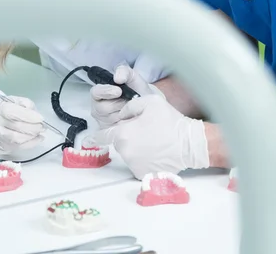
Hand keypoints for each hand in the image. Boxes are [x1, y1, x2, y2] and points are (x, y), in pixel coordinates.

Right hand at [0, 96, 45, 154]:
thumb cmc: (8, 110)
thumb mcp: (17, 101)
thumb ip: (26, 104)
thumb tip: (35, 114)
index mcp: (2, 109)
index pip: (15, 113)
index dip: (30, 117)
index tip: (41, 118)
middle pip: (19, 127)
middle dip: (34, 127)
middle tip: (42, 126)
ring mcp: (1, 136)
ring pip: (19, 138)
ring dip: (33, 135)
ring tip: (39, 131)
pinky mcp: (5, 146)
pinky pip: (20, 146)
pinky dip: (32, 143)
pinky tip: (38, 138)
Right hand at [90, 64, 162, 127]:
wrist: (149, 106)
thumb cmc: (138, 91)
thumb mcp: (133, 77)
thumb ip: (124, 71)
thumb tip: (117, 78)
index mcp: (101, 92)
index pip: (96, 92)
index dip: (106, 91)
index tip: (119, 91)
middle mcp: (99, 106)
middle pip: (102, 108)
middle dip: (118, 104)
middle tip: (129, 102)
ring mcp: (104, 120)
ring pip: (110, 119)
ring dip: (123, 114)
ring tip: (132, 110)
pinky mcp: (109, 132)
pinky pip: (114, 130)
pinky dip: (126, 123)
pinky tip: (131, 119)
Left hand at [92, 95, 208, 178]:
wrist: (189, 144)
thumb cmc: (170, 121)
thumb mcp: (149, 102)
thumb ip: (129, 106)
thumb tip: (122, 116)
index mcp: (123, 134)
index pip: (103, 136)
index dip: (95, 138)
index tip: (86, 142)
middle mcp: (125, 152)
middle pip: (121, 142)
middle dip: (129, 136)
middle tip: (148, 131)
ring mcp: (134, 165)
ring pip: (130, 153)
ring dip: (137, 148)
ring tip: (156, 141)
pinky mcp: (144, 174)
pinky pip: (139, 164)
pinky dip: (145, 160)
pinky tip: (158, 152)